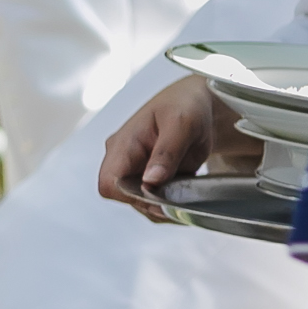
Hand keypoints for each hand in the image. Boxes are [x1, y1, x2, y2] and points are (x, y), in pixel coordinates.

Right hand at [96, 75, 253, 217]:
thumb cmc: (187, 105)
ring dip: (161, 206)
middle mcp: (122, 159)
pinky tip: (182, 196)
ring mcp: (134, 170)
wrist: (198, 103)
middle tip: (180, 197)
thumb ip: (166, 153)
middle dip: (151, 203)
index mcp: (123, 144)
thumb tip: (150, 181)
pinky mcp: (147, 178)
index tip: (159, 195)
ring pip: (137, 203)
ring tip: (185, 193)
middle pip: (123, 196)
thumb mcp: (182, 124)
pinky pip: (150, 201)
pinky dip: (166, 205)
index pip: (109, 183)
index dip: (131, 196)